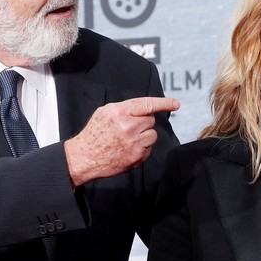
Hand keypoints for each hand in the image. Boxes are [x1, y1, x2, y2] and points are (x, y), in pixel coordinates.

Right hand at [65, 96, 179, 186]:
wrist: (84, 157)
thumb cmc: (95, 133)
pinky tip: (127, 149)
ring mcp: (134, 142)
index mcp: (119, 112)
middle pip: (150, 120)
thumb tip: (146, 108)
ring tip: (127, 140)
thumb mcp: (105, 113)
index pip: (147, 104)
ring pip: (152, 134)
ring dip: (144, 136)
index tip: (175, 104)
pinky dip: (141, 148)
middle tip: (128, 129)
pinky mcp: (137, 156)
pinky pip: (149, 148)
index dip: (163, 103)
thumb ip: (125, 109)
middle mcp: (128, 126)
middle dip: (143, 123)